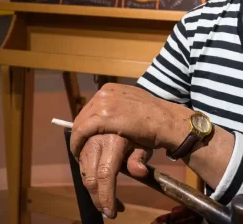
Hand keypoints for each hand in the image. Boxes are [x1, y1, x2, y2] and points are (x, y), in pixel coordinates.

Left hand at [69, 83, 189, 159]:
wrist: (165, 120)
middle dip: (80, 132)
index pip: (91, 107)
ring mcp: (103, 103)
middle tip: (81, 148)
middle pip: (83, 114)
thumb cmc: (155, 117)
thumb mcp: (134, 108)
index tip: (86, 137)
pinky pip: (81, 131)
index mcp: (111, 89)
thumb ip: (121, 110)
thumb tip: (114, 118)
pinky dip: (76, 143)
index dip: (87, 123)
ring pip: (80, 123)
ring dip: (77, 139)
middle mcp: (104, 93)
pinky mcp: (102, 117)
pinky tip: (78, 153)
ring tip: (78, 153)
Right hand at [80, 134, 151, 217]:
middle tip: (106, 207)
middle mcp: (97, 137)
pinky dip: (86, 168)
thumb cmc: (145, 130)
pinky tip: (96, 176)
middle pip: (89, 175)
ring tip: (104, 191)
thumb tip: (139, 172)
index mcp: (114, 141)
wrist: (137, 108)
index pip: (105, 174)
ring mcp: (88, 134)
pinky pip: (79, 153)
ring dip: (91, 184)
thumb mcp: (146, 144)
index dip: (105, 195)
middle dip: (96, 196)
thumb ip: (139, 158)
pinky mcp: (83, 131)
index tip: (110, 212)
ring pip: (82, 167)